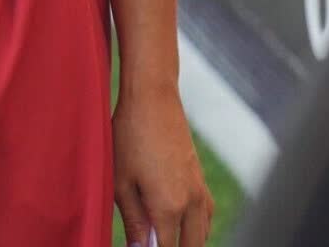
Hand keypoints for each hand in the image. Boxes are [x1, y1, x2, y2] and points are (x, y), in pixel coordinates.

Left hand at [113, 84, 214, 246]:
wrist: (152, 96)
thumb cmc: (130, 136)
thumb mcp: (121, 183)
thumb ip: (134, 223)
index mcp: (170, 206)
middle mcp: (192, 201)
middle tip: (150, 244)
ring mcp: (200, 189)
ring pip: (202, 234)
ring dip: (186, 241)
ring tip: (162, 236)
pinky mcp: (200, 177)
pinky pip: (206, 215)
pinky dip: (196, 227)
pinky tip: (179, 224)